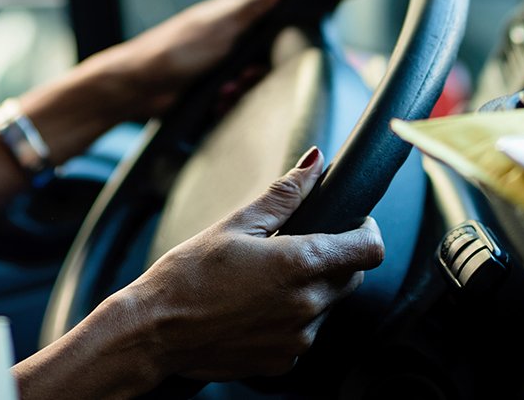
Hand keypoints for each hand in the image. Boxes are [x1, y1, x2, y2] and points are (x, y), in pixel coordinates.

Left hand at [91, 0, 287, 121]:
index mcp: (231, 17)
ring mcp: (217, 66)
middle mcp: (227, 40)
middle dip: (255, 75)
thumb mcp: (223, 24)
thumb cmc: (179, 48)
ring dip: (239, 93)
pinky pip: (232, 101)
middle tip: (240, 79)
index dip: (278, 43)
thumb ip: (256, 3)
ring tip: (222, 95)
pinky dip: (226, 105)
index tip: (272, 56)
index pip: (272, 24)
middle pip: (263, 59)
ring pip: (249, 83)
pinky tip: (216, 105)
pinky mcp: (209, 90)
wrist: (138, 86)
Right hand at [122, 147, 383, 380]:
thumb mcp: (235, 224)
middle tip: (293, 243)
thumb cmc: (188, 275)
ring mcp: (297, 339)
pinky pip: (304, 332)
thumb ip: (284, 195)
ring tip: (264, 277)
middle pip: (350, 276)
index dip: (366, 229)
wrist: (154, 331)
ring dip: (311, 287)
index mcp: (300, 264)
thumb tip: (314, 163)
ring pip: (327, 304)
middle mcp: (307, 306)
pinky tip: (256, 305)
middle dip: (334, 255)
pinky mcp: (283, 361)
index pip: (368, 249)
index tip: (353, 220)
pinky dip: (292, 315)